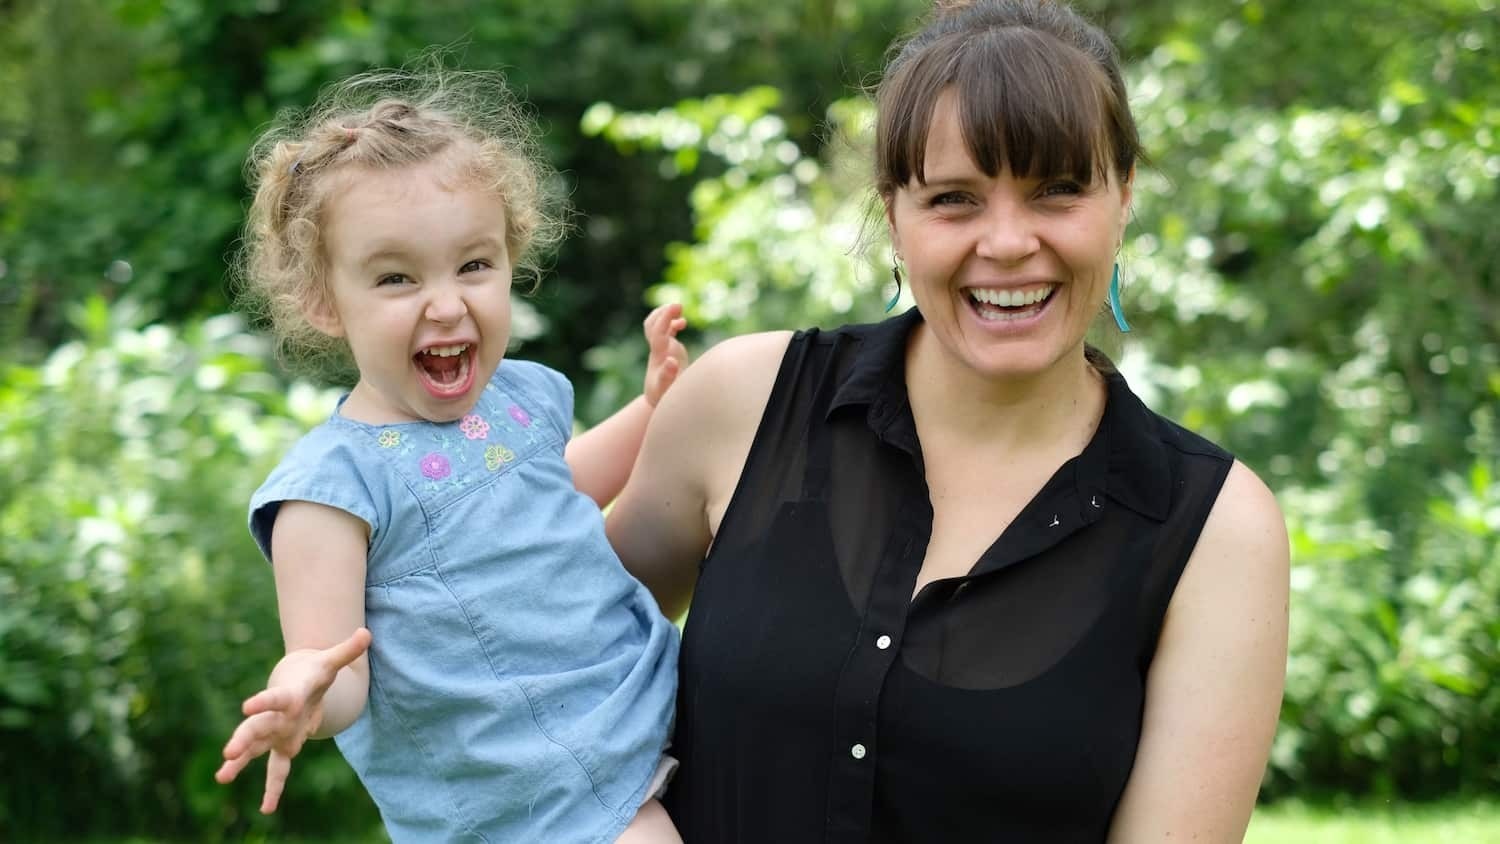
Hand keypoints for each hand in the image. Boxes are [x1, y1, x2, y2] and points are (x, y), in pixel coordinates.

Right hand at [214, 627, 371, 813]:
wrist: (298, 682)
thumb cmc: (315, 673)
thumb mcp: (331, 663)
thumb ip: (347, 651)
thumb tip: (366, 633)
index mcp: (290, 696)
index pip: (276, 698)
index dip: (264, 701)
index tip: (246, 706)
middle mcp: (277, 717)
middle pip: (257, 728)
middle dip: (243, 740)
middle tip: (228, 753)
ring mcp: (276, 734)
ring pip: (255, 749)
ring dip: (240, 764)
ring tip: (221, 777)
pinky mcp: (282, 747)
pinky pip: (276, 770)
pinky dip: (273, 789)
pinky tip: (267, 809)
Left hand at [643, 303, 688, 406]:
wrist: (660, 401)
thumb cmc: (664, 397)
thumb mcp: (666, 390)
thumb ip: (667, 376)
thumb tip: (671, 360)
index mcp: (658, 356)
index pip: (657, 334)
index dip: (664, 320)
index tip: (674, 309)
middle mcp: (658, 350)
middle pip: (651, 325)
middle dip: (662, 313)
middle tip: (677, 305)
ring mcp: (661, 349)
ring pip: (656, 326)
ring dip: (665, 315)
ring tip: (679, 308)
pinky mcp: (667, 350)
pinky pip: (667, 331)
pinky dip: (673, 323)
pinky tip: (683, 323)